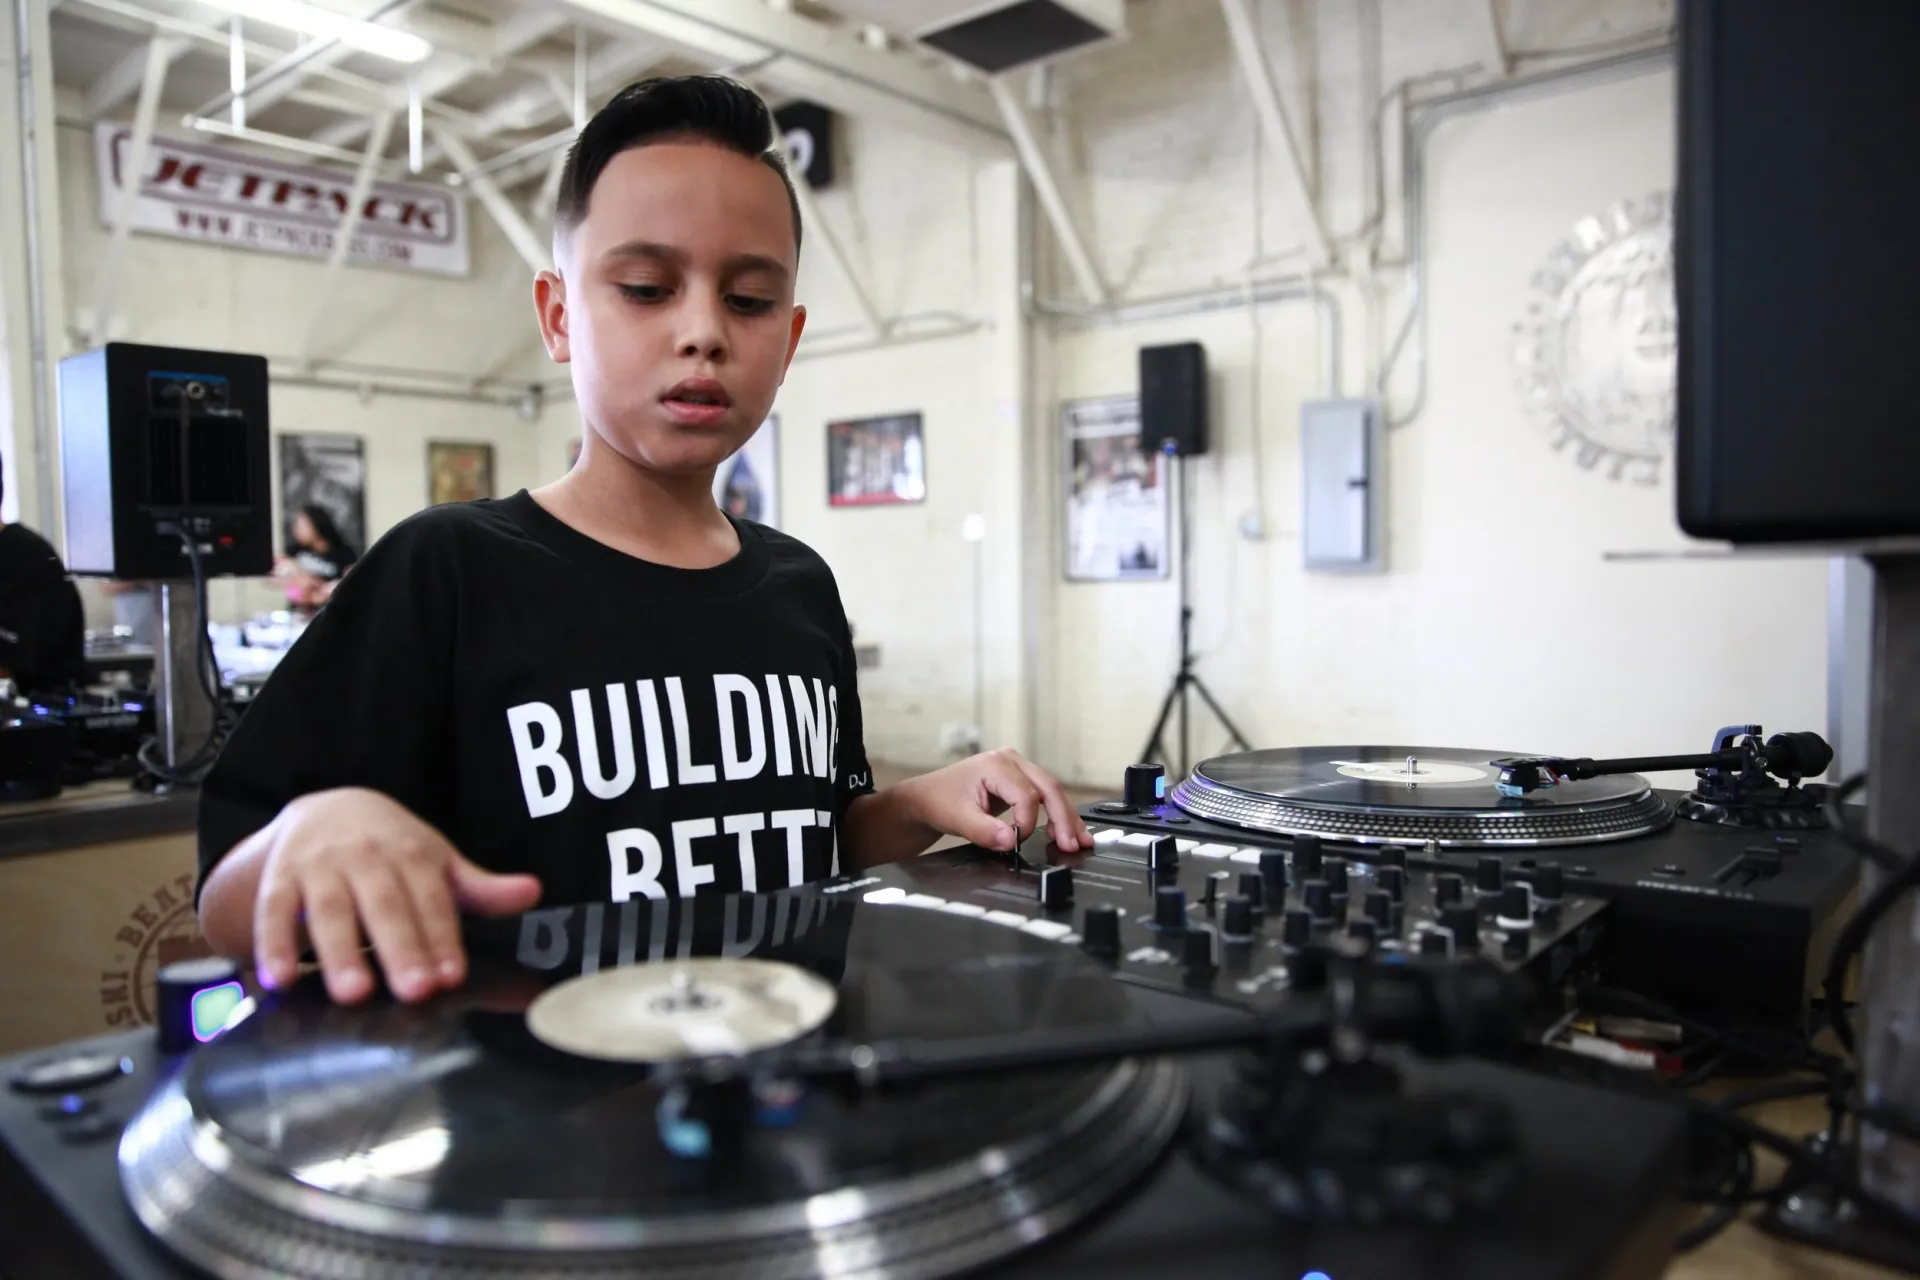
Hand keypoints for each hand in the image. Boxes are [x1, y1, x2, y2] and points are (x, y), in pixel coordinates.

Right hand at [250, 788, 541, 1003]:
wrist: (326, 808)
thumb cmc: (392, 848)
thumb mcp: (437, 861)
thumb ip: (481, 888)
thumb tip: (533, 892)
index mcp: (412, 853)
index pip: (431, 899)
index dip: (442, 936)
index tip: (452, 975)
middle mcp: (366, 857)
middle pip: (385, 905)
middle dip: (401, 947)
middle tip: (415, 989)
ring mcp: (320, 866)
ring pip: (329, 910)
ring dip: (340, 951)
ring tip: (353, 992)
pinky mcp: (279, 878)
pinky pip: (274, 912)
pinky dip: (273, 945)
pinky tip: (279, 981)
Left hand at [895, 748, 1092, 853]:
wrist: (926, 798)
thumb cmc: (938, 801)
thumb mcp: (957, 818)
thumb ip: (984, 831)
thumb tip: (1010, 841)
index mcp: (996, 764)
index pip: (1026, 795)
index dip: (1026, 823)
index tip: (1016, 842)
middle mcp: (1011, 761)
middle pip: (1048, 788)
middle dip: (1063, 818)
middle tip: (1072, 845)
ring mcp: (1017, 770)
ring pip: (1052, 792)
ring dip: (1066, 817)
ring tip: (1080, 841)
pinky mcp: (1020, 782)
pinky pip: (1045, 797)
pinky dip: (1057, 815)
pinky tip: (1066, 832)